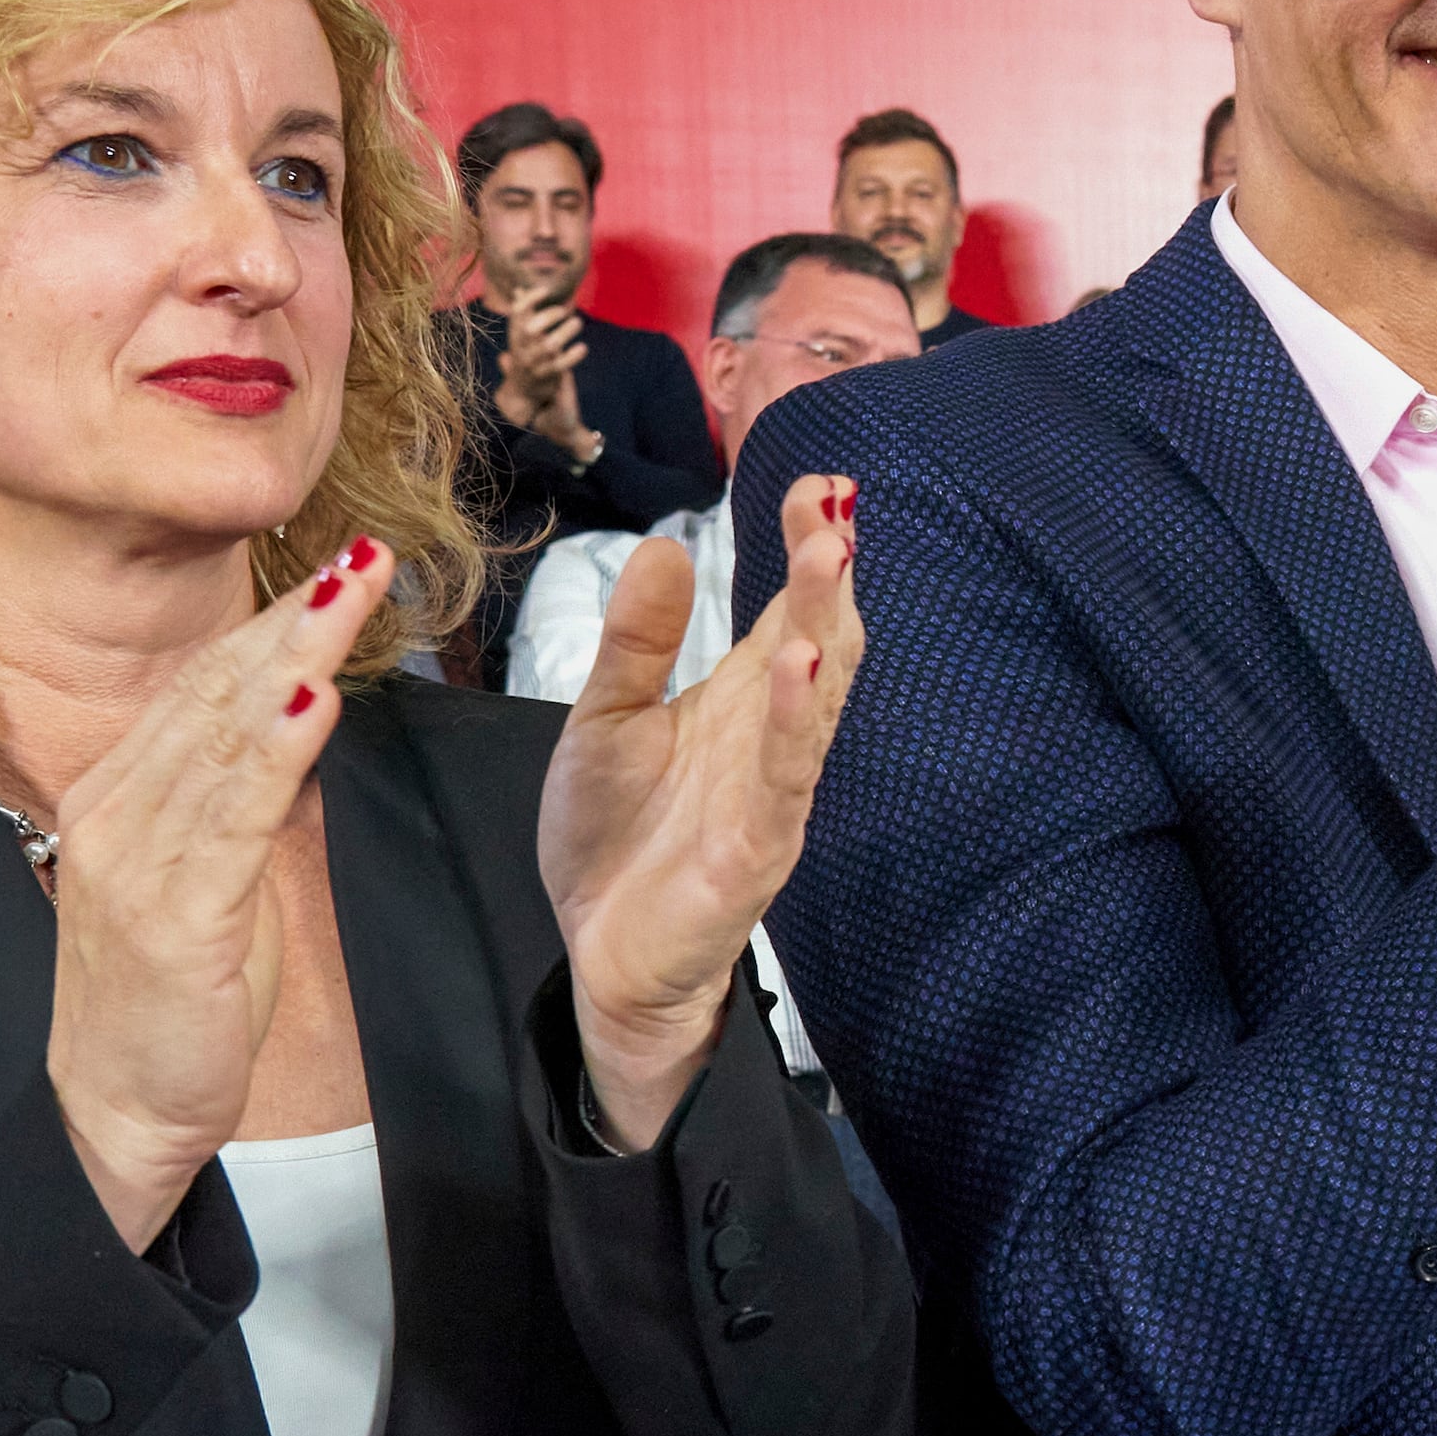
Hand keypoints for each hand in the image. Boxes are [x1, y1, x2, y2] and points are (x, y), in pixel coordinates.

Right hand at [38, 540, 391, 1247]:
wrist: (119, 1110)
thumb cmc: (172, 999)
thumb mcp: (204, 879)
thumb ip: (230, 802)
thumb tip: (286, 723)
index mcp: (117, 797)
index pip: (199, 687)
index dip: (270, 625)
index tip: (338, 570)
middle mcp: (113, 813)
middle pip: (212, 693)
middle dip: (293, 620)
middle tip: (364, 557)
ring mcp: (134, 862)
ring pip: (222, 738)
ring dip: (293, 660)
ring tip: (349, 596)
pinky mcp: (170, 917)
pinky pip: (230, 820)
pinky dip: (273, 754)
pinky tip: (310, 702)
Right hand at [498, 292, 590, 446]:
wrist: (524, 396)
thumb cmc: (527, 359)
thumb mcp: (522, 338)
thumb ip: (523, 315)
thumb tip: (520, 289)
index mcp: (514, 337)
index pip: (516, 314)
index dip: (530, 300)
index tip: (546, 290)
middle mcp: (521, 351)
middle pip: (531, 328)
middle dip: (550, 316)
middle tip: (566, 311)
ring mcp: (534, 366)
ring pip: (549, 346)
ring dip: (566, 332)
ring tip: (577, 323)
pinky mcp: (548, 379)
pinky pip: (561, 366)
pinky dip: (573, 355)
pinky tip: (582, 348)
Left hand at [539, 475, 865, 1149]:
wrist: (600, 954)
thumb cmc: (614, 839)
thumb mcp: (606, 716)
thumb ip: (638, 640)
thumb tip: (664, 544)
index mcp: (742, 700)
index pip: (791, 608)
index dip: (808, 546)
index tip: (820, 481)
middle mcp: (773, 738)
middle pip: (821, 639)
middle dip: (830, 571)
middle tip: (836, 502)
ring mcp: (773, 793)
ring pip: (817, 697)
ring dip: (824, 623)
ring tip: (830, 553)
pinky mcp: (757, 850)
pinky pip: (786, 779)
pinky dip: (795, 722)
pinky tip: (798, 667)